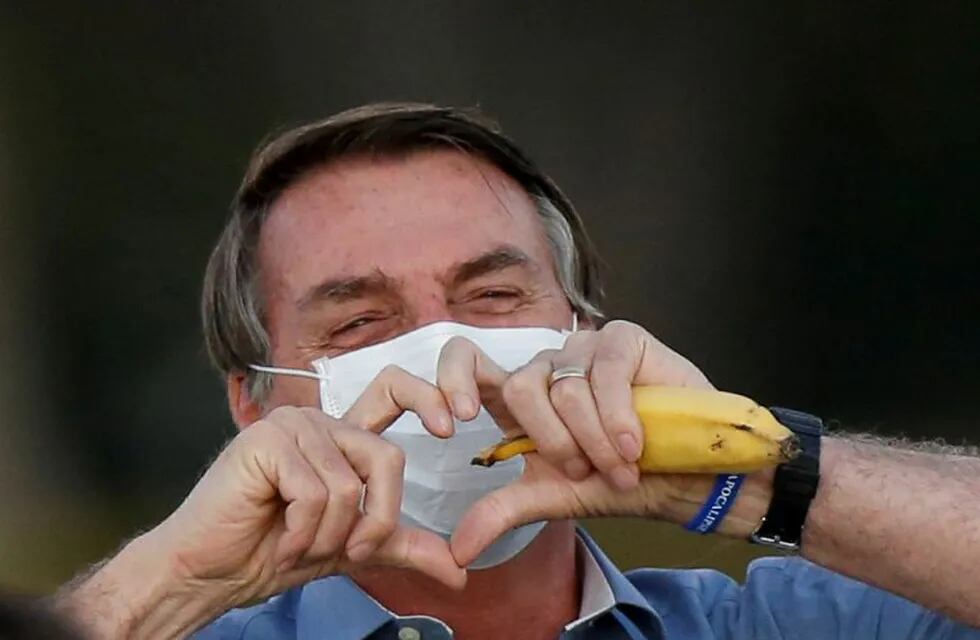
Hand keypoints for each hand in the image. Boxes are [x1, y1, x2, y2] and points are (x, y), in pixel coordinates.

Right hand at [152, 393, 464, 610]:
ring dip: (328, 536)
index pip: (393, 392)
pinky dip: (303, 533)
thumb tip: (460, 572)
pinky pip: (315, 493)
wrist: (210, 573)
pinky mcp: (266, 442)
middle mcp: (320, 424)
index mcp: (342, 437)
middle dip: (375, 520)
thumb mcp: (352, 549)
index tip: (450, 427)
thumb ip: (402, 546)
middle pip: (387, 457)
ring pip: (348, 486)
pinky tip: (279, 542)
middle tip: (345, 550)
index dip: (427, 397)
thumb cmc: (272, 553)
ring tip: (296, 544)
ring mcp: (291, 427)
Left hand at [436, 320, 728, 565]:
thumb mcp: (554, 497)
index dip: (451, 380)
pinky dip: (619, 415)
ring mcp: (585, 349)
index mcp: (520, 401)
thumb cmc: (620, 482)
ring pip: (565, 387)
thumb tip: (457, 552)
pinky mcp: (623, 340)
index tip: (455, 424)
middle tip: (587, 471)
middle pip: (520, 388)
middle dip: (555, 444)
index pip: (466, 361)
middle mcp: (547, 370)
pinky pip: (605, 371)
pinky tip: (636, 442)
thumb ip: (503, 511)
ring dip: (596, 441)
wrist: (686, 480)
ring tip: (623, 466)